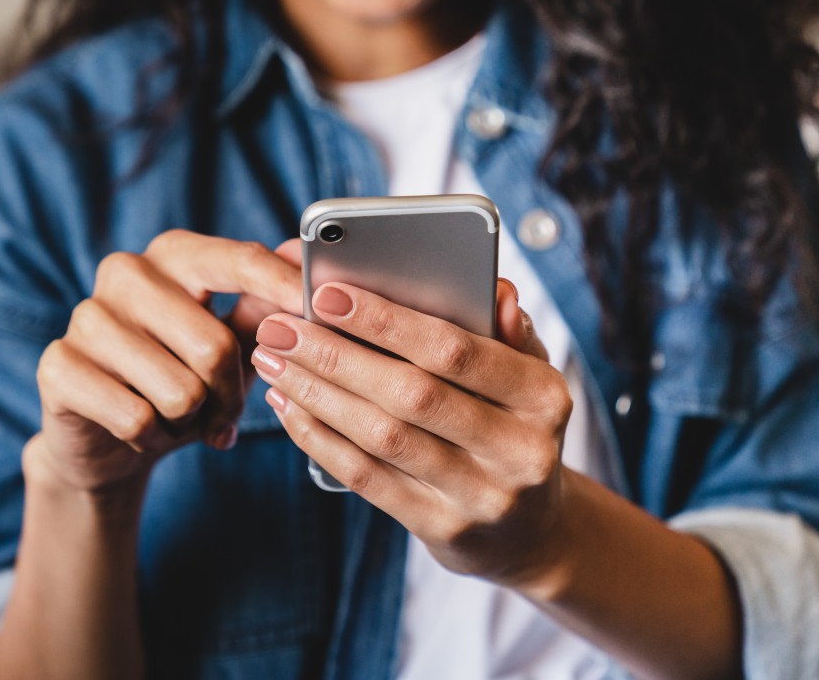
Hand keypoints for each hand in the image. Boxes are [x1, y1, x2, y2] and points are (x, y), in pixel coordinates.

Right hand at [31, 233, 302, 493]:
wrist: (108, 439)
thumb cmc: (182, 378)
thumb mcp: (232, 344)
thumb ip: (265, 306)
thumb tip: (303, 259)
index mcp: (175, 254)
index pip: (238, 260)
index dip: (283, 287)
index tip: (319, 308)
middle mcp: (126, 272)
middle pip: (215, 345)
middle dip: (230, 395)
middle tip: (223, 414)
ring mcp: (86, 316)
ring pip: (179, 390)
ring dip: (190, 421)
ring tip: (177, 417)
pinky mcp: (58, 366)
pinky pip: (136, 418)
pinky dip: (152, 438)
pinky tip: (142, 430)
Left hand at [252, 279, 572, 586]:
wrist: (530, 530)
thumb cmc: (514, 426)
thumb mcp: (528, 375)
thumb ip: (506, 330)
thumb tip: (494, 289)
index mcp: (544, 396)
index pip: (458, 351)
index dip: (388, 321)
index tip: (327, 294)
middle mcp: (520, 450)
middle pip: (411, 394)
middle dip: (336, 355)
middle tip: (280, 327)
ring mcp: (482, 497)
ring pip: (383, 437)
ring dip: (317, 394)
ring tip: (273, 361)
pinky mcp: (443, 530)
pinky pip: (368, 478)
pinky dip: (320, 439)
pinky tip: (290, 407)